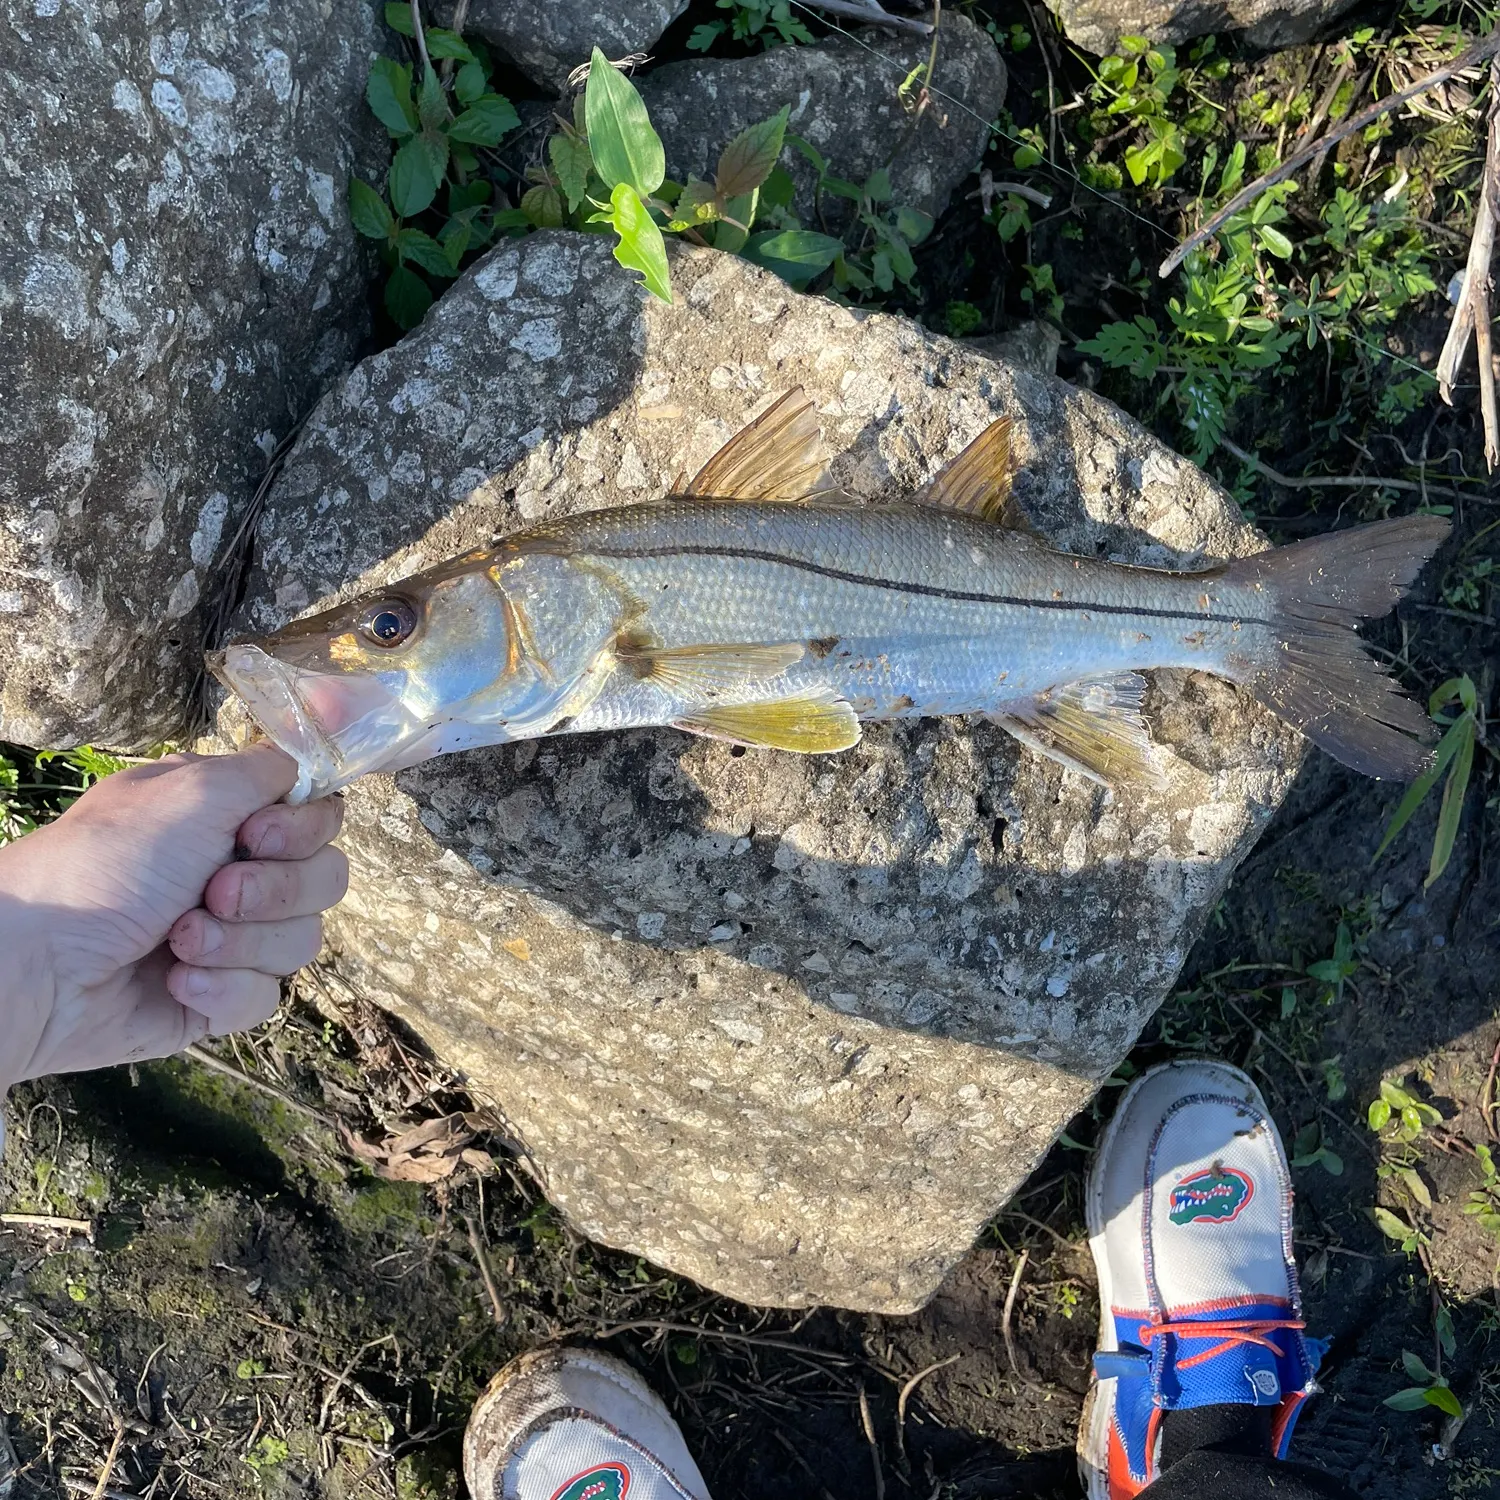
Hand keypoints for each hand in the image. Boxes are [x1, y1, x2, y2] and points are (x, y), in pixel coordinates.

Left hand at [0, 745, 345, 1085]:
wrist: (42, 965)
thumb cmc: (107, 864)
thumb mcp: (194, 789)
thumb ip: (270, 769)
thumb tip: (308, 769)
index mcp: (231, 815)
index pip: (320, 819)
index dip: (302, 833)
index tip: (255, 838)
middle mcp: (237, 869)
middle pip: (324, 880)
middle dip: (274, 892)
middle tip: (212, 892)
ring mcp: (232, 935)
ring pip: (301, 941)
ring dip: (240, 942)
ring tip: (178, 942)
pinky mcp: (220, 996)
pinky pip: (265, 994)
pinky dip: (222, 987)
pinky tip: (176, 981)